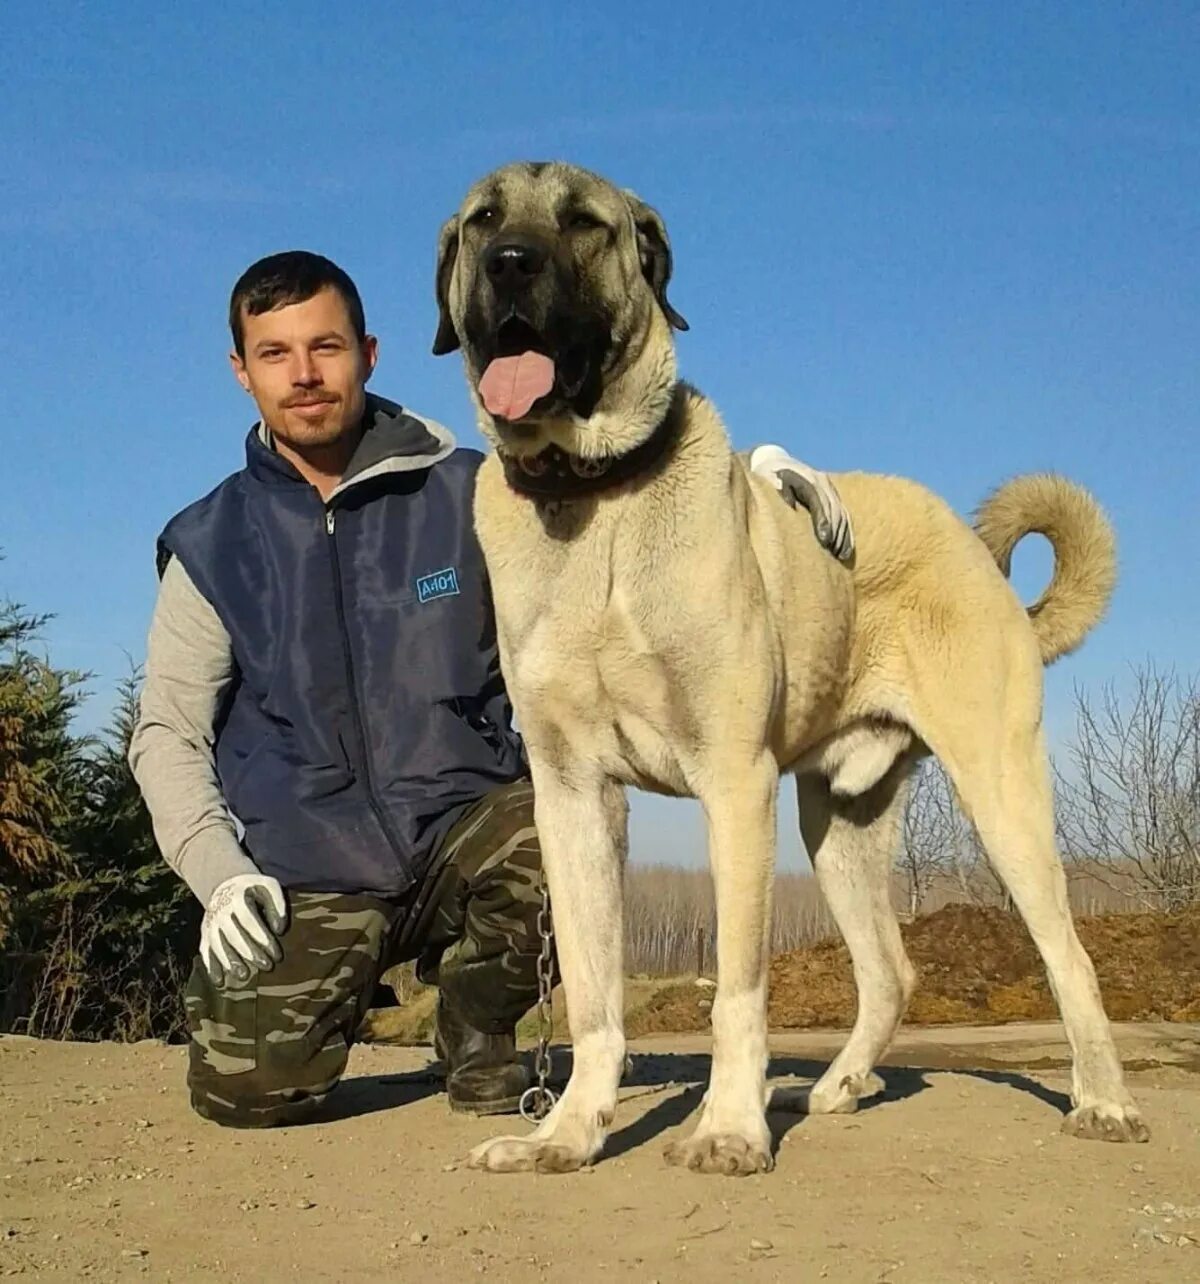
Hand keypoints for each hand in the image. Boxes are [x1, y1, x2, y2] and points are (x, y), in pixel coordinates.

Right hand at [200, 873, 287, 986]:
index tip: (276, 955)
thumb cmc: (254, 888)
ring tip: (243, 976)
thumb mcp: (269, 886)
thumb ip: (278, 904)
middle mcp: (221, 913)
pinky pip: (206, 952)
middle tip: (266, 967)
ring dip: (230, 962)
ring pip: (218, 946)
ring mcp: (211, 924)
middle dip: (250, 953)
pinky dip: (211, 967)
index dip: (263, 939)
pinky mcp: (205, 934)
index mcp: (237, 899)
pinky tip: (219, 982)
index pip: (250, 922)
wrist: (227, 883)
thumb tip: (280, 930)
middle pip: (234, 936)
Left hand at [749, 444, 854, 561]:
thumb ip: (779, 492)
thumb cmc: (768, 477)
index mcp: (807, 478)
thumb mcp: (768, 481)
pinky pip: (845, 516)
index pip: (819, 501)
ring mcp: (830, 488)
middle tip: (832, 553)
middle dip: (835, 532)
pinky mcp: (833, 496)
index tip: (824, 540)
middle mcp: (822, 481)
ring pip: (842, 514)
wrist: (776, 463)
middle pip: (834, 509)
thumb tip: (790, 505)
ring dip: (843, 536)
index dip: (823, 520)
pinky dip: (847, 534)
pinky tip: (846, 551)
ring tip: (840, 556)